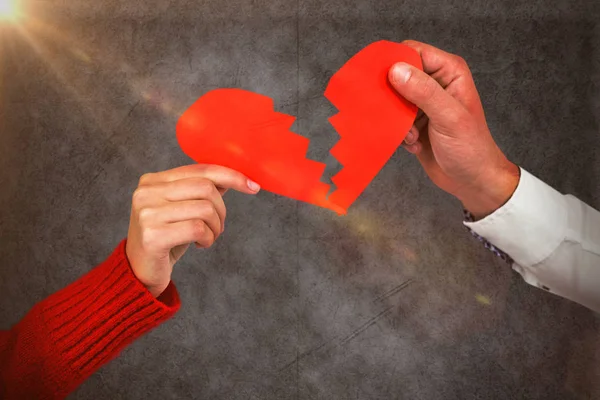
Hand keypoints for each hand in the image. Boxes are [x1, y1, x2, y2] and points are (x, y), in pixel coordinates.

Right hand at [126, 164, 260, 296]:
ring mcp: (147, 213)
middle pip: (206, 188)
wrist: (139, 272)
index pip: (200, 169)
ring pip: (204, 209)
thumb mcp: (182, 210)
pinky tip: (201, 245)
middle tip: (217, 227)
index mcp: (153, 180)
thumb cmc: (165, 239)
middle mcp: (147, 192)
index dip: (231, 176)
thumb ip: (201, 191)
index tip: (253, 186)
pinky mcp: (152, 235)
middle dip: (221, 210)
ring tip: (208, 237)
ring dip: (216, 227)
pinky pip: (197, 229)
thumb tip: (233, 177)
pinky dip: (208, 238)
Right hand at [388, 40, 519, 218]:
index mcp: (449, 72)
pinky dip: (398, 133)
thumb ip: (423, 92)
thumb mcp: (449, 117)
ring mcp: (423, 103)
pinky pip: (393, 119)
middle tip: (397, 116)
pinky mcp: (413, 121)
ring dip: (396, 120)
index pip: (412, 52)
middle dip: (392, 97)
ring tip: (412, 135)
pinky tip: (414, 144)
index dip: (394, 63)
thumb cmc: (471, 149)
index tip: (383, 82)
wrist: (472, 181)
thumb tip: (396, 70)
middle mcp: (435, 83)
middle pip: (397, 75)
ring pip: (392, 99)